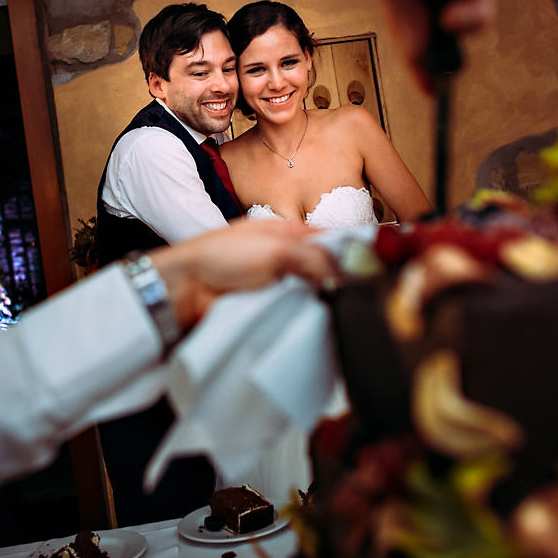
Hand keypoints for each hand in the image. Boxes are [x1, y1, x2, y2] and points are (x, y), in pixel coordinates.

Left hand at [149, 219, 340, 329]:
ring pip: (316, 295)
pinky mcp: (271, 310)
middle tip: (357, 296)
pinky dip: (307, 319)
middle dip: (341, 282)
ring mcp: (280, 285)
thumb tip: (346, 276)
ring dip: (324, 303)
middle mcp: (287, 257)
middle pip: (327, 270)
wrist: (185, 291)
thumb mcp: (275, 248)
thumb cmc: (220, 257)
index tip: (372, 270)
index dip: (353, 252)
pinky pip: (299, 315)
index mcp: (289, 232)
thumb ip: (315, 257)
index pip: (332, 239)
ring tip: (340, 313)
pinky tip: (317, 325)